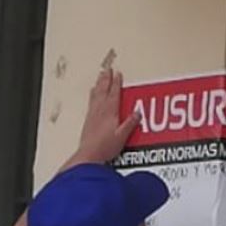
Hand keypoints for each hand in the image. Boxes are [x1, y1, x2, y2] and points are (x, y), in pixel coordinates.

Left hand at [68, 52, 138, 166]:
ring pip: (96, 94)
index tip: (118, 74)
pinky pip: (91, 101)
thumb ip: (130, 123)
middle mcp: (100, 111)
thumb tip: (137, 113)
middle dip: (106, 79)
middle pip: (103, 90)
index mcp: (110, 112)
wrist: (89, 155)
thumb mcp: (122, 136)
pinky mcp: (88, 120)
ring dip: (99, 84)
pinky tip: (92, 92)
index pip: (114, 93)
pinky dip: (92, 94)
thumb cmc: (105, 147)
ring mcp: (92, 114)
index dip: (116, 83)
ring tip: (100, 77)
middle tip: (107, 70)